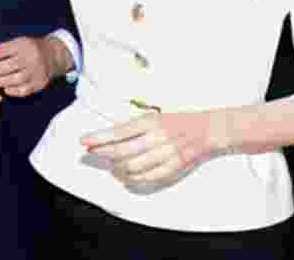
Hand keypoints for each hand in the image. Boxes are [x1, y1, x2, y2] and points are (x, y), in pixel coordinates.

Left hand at [0, 36, 69, 96]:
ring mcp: (36, 71)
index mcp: (22, 44)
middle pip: (5, 66)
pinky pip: (23, 90)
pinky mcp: (40, 83)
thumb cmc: (29, 49)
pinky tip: (4, 88)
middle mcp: (30, 57)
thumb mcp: (17, 43)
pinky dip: (11, 90)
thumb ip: (0, 51)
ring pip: (13, 79)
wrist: (54, 55)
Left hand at [82, 110, 225, 187]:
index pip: (119, 132)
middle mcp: (158, 137)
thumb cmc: (179, 121)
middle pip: (123, 152)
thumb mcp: (156, 115)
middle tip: (93, 154)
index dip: (99, 138)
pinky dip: (134, 179)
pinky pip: (149, 178)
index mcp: (152, 121)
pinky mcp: (175, 168)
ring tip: (111, 167)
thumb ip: (135, 126)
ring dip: (117, 169)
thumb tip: (110, 136)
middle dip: (103, 154)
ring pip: (134, 167)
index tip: (83, 141)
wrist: (210, 129)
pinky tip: (127, 176)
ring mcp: (167, 154)